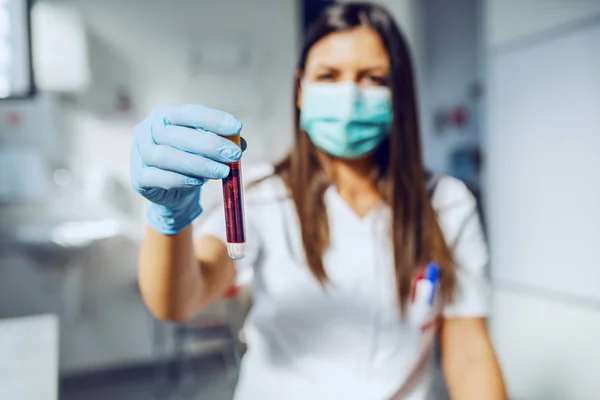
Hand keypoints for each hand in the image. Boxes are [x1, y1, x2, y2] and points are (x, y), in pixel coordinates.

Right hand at [130, 104, 242, 233]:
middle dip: (209, 145)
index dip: (212, 119)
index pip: (188, 113)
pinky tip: (198, 182)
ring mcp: (139, 153)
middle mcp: (147, 130)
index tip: (237, 127)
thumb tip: (241, 143)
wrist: (173, 192)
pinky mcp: (138, 176)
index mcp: (165, 115)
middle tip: (234, 154)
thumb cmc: (193, 162)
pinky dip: (179, 179)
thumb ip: (223, 143)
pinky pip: (156, 177)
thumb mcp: (209, 150)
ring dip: (198, 164)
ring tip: (222, 172)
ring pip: (165, 156)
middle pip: (176, 135)